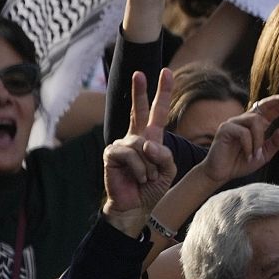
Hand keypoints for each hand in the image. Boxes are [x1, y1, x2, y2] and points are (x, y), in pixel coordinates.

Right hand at [102, 70, 177, 235]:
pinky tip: (137, 178)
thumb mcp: (167, 169)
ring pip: (142, 144)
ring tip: (146, 178)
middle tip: (139, 73)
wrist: (136, 206)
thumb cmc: (152, 187)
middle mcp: (135, 137)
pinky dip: (139, 169)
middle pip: (139, 110)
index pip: (157, 111)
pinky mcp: (111, 154)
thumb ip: (163, 154)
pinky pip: (131, 155)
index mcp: (151, 137)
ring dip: (149, 165)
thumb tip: (147, 143)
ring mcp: (121, 144)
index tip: (166, 72)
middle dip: (139, 91)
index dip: (162, 91)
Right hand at [198, 89, 278, 185]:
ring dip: (259, 140)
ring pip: (255, 121)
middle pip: (266, 104)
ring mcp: (235, 121)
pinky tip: (247, 155)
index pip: (274, 109)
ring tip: (256, 154)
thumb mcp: (264, 154)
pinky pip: (244, 132)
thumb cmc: (242, 162)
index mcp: (258, 124)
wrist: (221, 174)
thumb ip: (276, 142)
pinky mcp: (226, 128)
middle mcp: (247, 119)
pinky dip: (249, 145)